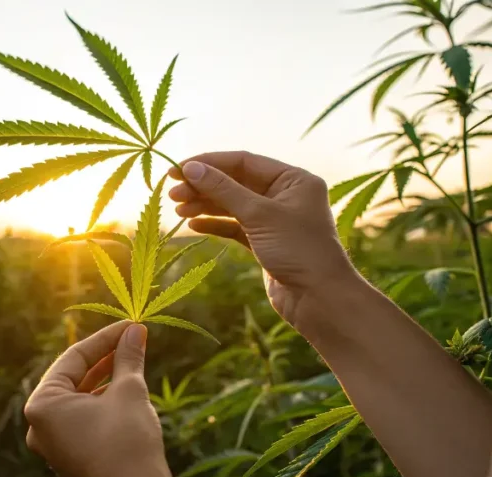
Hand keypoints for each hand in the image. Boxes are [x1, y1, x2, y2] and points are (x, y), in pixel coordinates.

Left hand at [24, 321, 181, 476]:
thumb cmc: (128, 442)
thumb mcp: (129, 391)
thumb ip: (128, 357)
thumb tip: (135, 331)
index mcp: (42, 405)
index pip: (73, 358)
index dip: (106, 338)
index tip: (131, 326)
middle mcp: (39, 425)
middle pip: (73, 378)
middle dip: (105, 358)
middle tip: (134, 338)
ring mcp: (52, 444)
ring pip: (79, 399)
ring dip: (105, 379)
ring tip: (133, 360)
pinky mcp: (70, 457)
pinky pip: (83, 419)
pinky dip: (102, 403)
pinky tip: (126, 390)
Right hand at [167, 151, 358, 326]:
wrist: (319, 299)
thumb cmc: (298, 250)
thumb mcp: (259, 215)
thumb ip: (223, 190)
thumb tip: (191, 168)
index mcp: (293, 180)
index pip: (244, 162)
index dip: (209, 164)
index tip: (178, 169)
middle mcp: (285, 196)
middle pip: (235, 183)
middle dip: (203, 186)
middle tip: (172, 193)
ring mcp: (275, 220)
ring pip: (233, 205)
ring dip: (205, 205)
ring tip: (178, 209)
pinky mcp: (265, 242)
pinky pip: (235, 226)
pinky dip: (215, 224)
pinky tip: (193, 225)